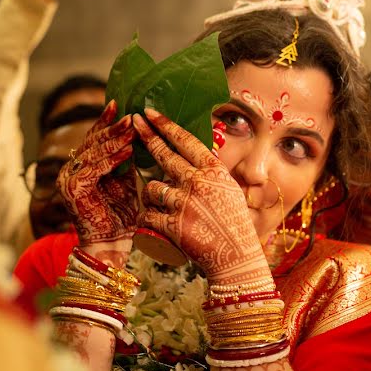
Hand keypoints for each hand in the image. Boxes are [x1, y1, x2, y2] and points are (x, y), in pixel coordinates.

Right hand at [56, 101, 137, 253]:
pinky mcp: (73, 190)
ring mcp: (68, 180)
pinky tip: (128, 150)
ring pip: (93, 152)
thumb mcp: (124, 183)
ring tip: (132, 127)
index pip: (91, 139)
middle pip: (91, 142)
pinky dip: (112, 159)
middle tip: (130, 115)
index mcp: (79, 168)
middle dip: (112, 127)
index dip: (104, 122)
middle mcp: (69, 172)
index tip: (117, 104)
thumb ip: (124, 162)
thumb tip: (137, 136)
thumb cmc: (120, 217)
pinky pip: (95, 169)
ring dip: (114, 139)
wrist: (110, 247)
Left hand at [133, 108, 268, 283]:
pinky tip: (157, 223)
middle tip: (134, 122)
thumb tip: (195, 153)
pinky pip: (147, 214)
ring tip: (165, 206)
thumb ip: (210, 172)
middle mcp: (198, 182)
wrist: (236, 258)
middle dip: (147, 136)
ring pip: (151, 187)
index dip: (166, 125)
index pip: (186, 141)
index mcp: (214, 171)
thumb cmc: (234, 223)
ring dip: (152, 195)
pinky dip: (148, 218)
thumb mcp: (228, 189)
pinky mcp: (172, 225)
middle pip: (164, 155)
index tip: (150, 112)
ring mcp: (184, 203)